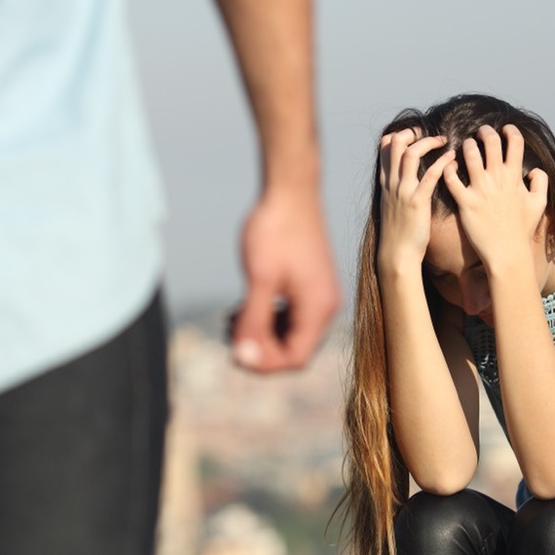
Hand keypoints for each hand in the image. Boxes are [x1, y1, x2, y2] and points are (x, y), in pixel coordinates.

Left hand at [230, 188, 340, 372]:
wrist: (290, 191)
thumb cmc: (276, 229)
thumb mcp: (259, 279)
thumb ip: (253, 321)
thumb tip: (243, 357)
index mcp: (318, 308)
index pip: (295, 358)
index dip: (263, 364)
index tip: (234, 353)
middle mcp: (325, 307)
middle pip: (293, 349)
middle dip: (259, 348)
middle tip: (229, 335)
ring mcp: (319, 297)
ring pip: (289, 334)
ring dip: (261, 335)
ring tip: (232, 321)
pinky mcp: (310, 287)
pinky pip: (290, 317)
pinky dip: (267, 319)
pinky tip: (243, 309)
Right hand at [376, 129, 456, 275]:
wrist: (397, 254)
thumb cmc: (398, 232)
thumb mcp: (392, 205)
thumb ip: (397, 189)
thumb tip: (407, 179)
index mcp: (386, 182)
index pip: (385, 147)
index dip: (400, 134)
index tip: (416, 135)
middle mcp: (392, 183)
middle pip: (396, 143)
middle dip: (414, 132)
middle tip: (431, 134)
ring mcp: (403, 191)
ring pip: (411, 154)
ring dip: (429, 142)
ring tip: (444, 141)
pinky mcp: (417, 202)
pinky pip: (430, 175)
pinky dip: (443, 163)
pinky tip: (453, 159)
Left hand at [442, 125, 547, 277]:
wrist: (507, 252)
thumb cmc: (522, 230)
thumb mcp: (539, 204)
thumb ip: (541, 182)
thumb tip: (533, 170)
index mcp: (515, 177)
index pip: (515, 142)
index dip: (510, 131)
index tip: (505, 129)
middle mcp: (498, 179)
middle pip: (491, 142)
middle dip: (485, 131)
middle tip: (481, 131)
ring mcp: (481, 190)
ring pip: (470, 154)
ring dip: (467, 146)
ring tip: (465, 146)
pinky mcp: (465, 202)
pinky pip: (452, 179)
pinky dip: (449, 169)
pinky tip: (449, 166)